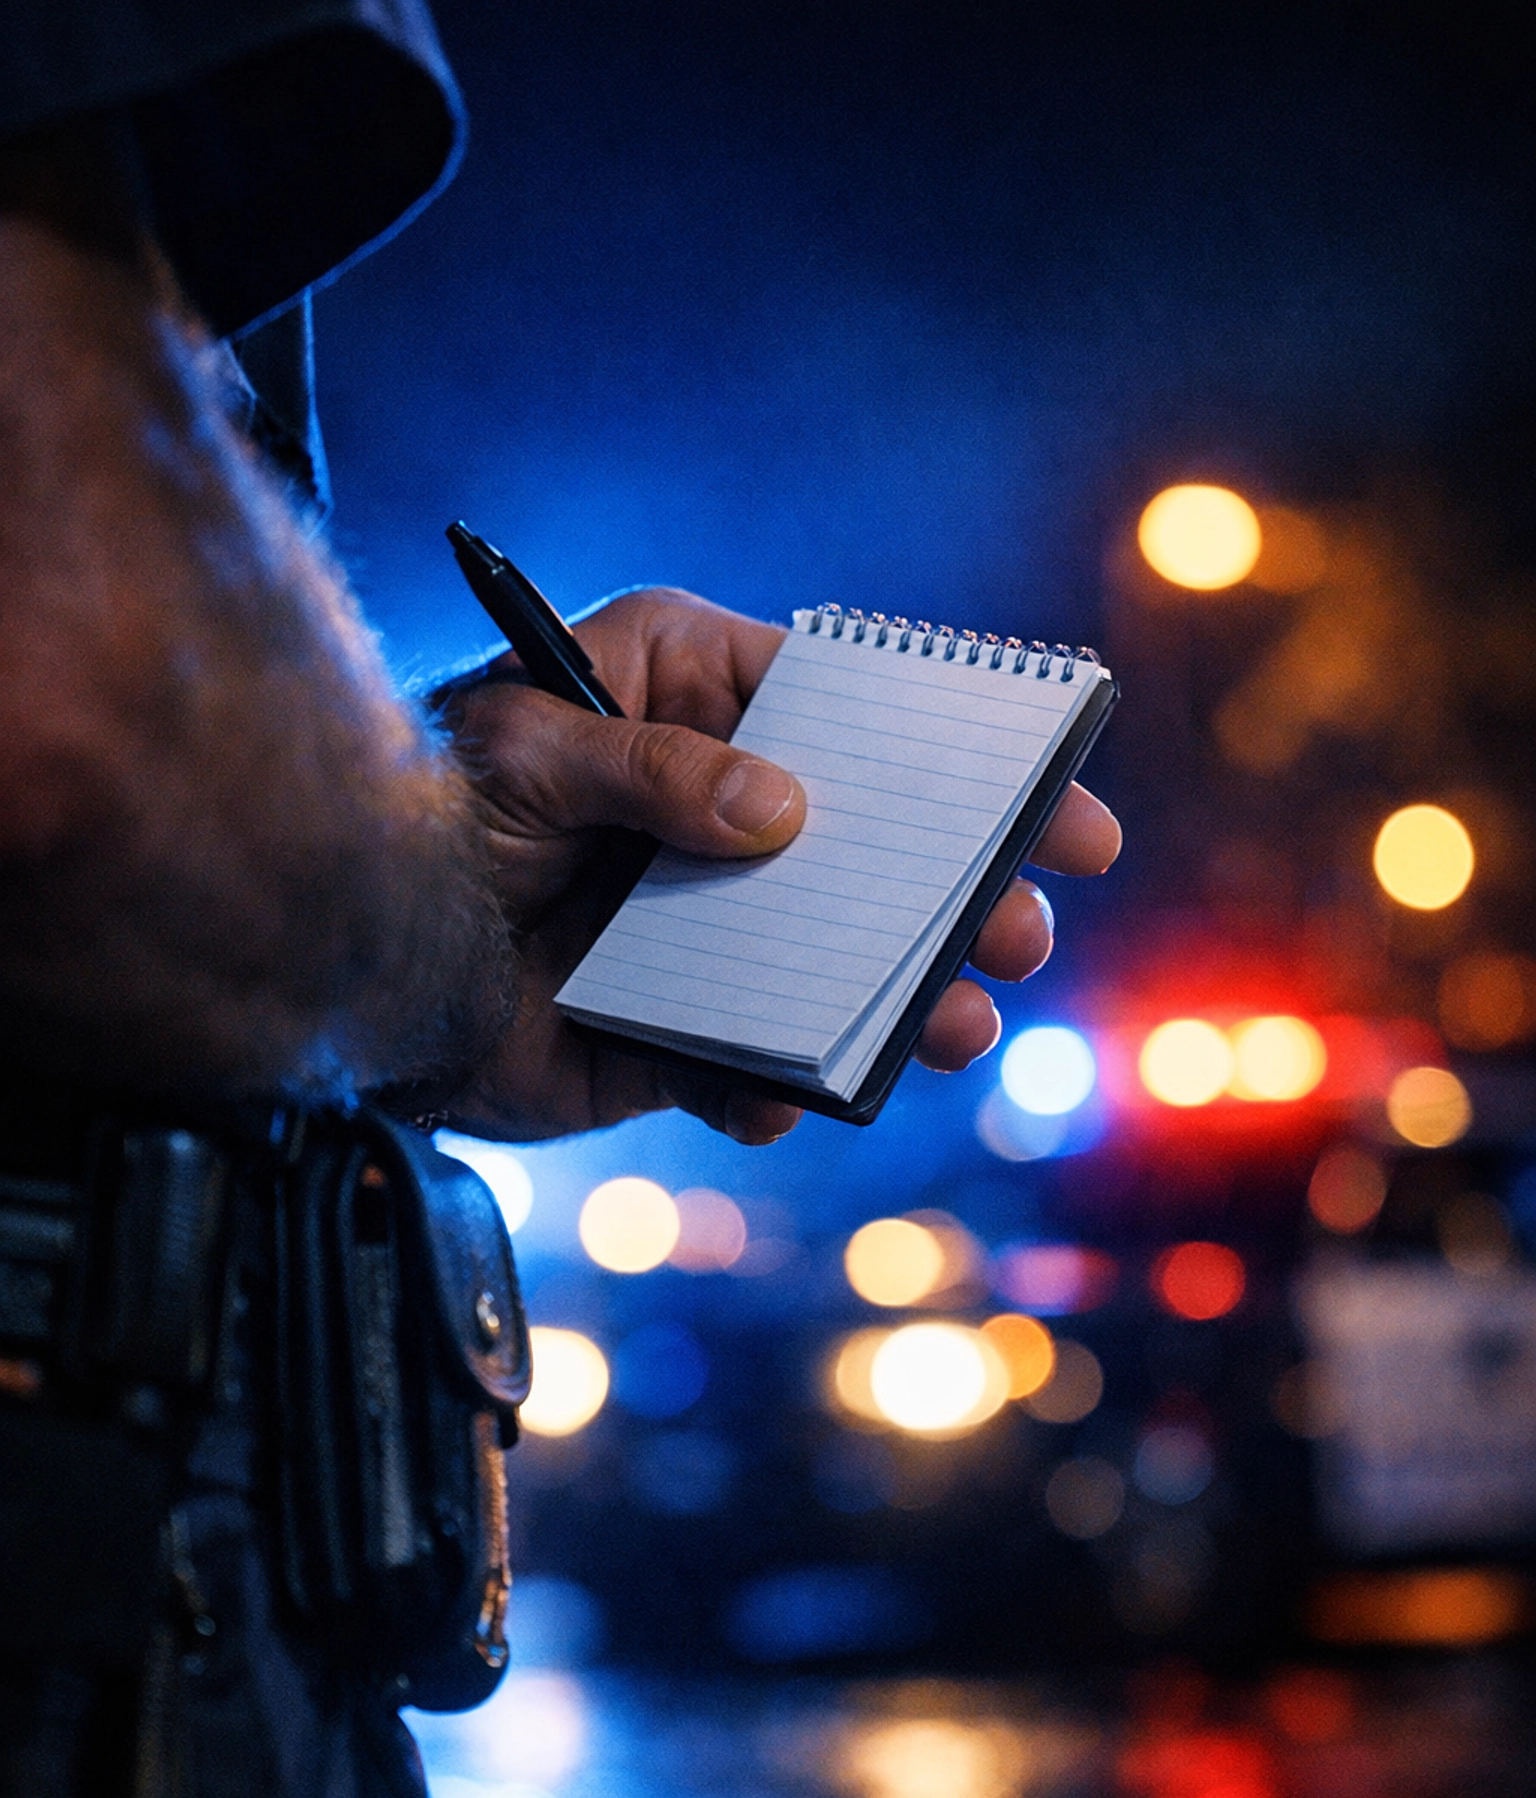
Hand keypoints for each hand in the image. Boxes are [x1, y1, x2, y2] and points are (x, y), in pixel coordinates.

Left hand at [442, 588, 1118, 1142]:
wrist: (331, 955)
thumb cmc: (417, 810)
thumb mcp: (527, 750)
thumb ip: (655, 768)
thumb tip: (784, 816)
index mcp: (687, 699)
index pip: (852, 712)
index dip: (958, 758)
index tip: (1053, 799)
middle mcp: (712, 811)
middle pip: (871, 849)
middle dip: (957, 895)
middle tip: (1020, 933)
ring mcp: (706, 928)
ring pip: (836, 966)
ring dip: (903, 1003)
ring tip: (956, 1029)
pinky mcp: (674, 1031)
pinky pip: (750, 1069)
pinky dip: (771, 1093)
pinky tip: (777, 1098)